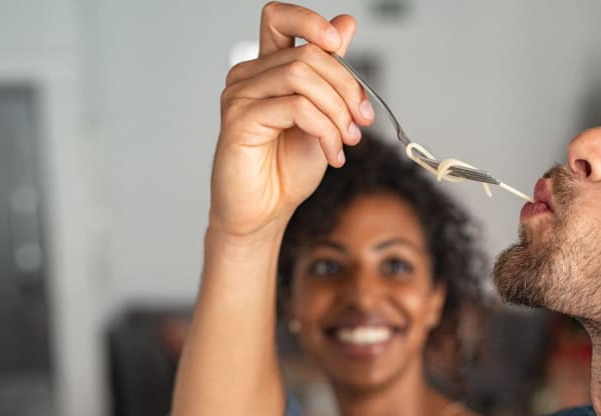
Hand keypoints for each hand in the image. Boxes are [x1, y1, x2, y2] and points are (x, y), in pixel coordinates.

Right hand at [209, 2, 374, 238]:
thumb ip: (332, 72)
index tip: (338, 43)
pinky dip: (325, 130)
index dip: (310, 20)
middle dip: (346, 87)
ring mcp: (240, 96)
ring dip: (338, 111)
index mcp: (267, 69)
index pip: (279, 17)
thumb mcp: (324, 114)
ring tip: (347, 141)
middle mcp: (249, 76)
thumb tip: (346, 23)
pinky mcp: (239, 121)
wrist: (265, 211)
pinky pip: (296, 108)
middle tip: (362, 121)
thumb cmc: (287, 167)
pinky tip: (332, 154)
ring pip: (302, 76)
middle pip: (307, 53)